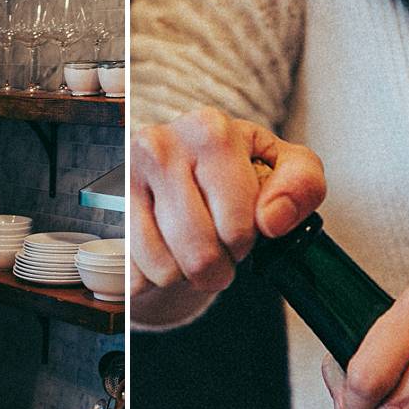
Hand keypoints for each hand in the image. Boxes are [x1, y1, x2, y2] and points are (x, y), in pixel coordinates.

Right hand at [130, 106, 324, 300]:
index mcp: (210, 130)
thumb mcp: (287, 167)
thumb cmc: (241, 170)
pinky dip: (153, 279)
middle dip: (218, 268)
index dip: (247, 242)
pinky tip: (162, 253)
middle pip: (199, 253)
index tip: (245, 229)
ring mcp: (125, 178)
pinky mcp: (107, 211)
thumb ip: (302, 186)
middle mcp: (159, 145)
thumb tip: (272, 221)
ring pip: (165, 270)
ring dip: (186, 275)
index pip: (238, 224)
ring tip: (192, 249)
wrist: (184, 169)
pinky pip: (135, 276)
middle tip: (221, 252)